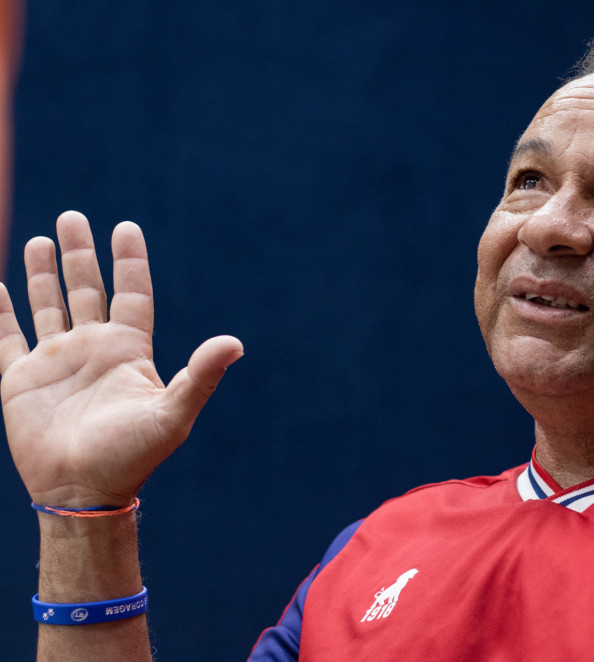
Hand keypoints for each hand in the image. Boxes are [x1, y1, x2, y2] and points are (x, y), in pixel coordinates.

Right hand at [0, 211, 242, 507]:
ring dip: (44, 273)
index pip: (131, 293)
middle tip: (73, 217)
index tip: (125, 226)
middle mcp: (93, 348)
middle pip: (86, 289)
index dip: (128, 261)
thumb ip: (200, 376)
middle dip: (79, 254)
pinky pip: (6, 336)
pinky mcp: (20, 379)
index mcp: (128, 350)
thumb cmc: (133, 456)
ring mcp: (56, 361)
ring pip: (48, 305)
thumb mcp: (172, 413)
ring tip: (44, 238)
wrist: (83, 491)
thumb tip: (235, 344)